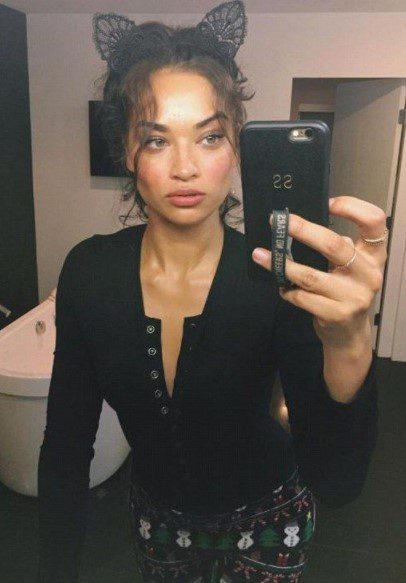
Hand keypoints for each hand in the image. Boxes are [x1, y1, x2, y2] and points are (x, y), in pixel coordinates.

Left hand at [252, 196, 387, 347]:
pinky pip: (302, 297)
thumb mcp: (349, 268)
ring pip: (310, 275)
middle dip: (302, 230)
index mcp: (374, 256)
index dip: (352, 207)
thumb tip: (297, 225)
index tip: (328, 203)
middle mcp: (369, 274)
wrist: (348, 334)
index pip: (374, 222)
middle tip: (278, 223)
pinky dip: (287, 291)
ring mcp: (354, 296)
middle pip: (334, 244)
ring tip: (261, 255)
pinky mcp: (337, 314)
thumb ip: (336, 248)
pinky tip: (281, 287)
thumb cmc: (344, 292)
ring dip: (281, 264)